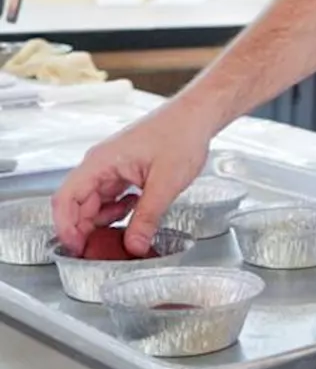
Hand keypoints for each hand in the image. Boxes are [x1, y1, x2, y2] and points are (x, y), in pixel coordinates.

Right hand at [52, 100, 213, 256]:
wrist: (196, 116)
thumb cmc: (180, 135)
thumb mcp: (165, 183)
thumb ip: (147, 217)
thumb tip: (133, 246)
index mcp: (100, 162)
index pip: (66, 199)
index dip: (66, 227)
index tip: (76, 249)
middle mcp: (100, 164)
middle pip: (78, 204)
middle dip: (86, 230)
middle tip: (103, 251)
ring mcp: (111, 167)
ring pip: (94, 202)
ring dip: (105, 221)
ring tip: (125, 231)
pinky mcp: (123, 170)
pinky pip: (110, 197)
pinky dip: (118, 211)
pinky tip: (135, 213)